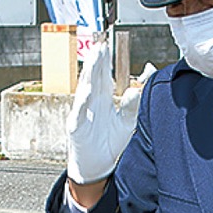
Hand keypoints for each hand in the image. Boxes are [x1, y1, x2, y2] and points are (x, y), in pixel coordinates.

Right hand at [66, 39, 141, 186]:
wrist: (98, 168)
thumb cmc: (109, 143)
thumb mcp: (126, 123)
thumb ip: (131, 106)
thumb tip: (136, 89)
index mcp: (102, 99)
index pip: (103, 75)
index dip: (104, 61)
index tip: (106, 45)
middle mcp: (90, 103)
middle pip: (93, 77)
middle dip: (96, 61)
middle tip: (100, 44)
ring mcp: (82, 113)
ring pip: (85, 89)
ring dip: (89, 74)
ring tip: (93, 59)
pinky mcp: (76, 128)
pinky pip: (79, 113)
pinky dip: (82, 102)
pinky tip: (87, 92)